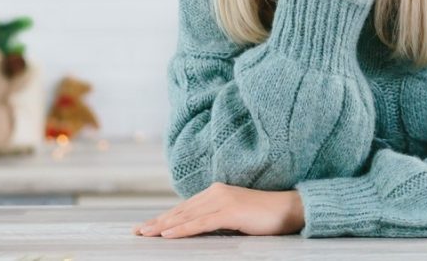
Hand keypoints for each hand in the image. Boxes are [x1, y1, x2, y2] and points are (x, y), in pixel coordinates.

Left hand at [132, 183, 304, 237]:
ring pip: (186, 215)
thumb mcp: (235, 216)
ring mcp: (223, 200)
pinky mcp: (230, 212)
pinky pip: (201, 223)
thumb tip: (197, 228)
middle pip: (180, 210)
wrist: (289, 209)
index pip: (184, 207)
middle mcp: (216, 192)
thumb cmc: (264, 216)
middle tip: (136, 232)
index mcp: (216, 192)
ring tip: (145, 234)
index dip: (163, 217)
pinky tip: (168, 235)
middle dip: (157, 222)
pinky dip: (182, 229)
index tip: (146, 227)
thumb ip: (216, 218)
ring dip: (163, 226)